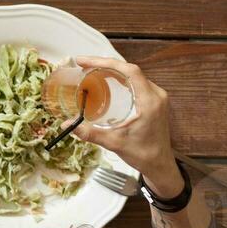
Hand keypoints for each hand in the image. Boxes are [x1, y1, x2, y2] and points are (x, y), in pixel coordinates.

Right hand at [69, 58, 179, 191]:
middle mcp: (156, 95)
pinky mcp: (154, 101)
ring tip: (90, 70)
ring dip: (111, 69)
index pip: (129, 71)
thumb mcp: (114, 142)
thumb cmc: (142, 154)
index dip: (106, 62)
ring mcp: (156, 97)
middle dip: (104, 64)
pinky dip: (119, 77)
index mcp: (149, 101)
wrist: (160, 165)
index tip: (84, 62)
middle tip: (82, 65)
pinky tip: (106, 80)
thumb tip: (66, 125)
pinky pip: (135, 81)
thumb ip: (90, 133)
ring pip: (132, 74)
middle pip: (129, 69)